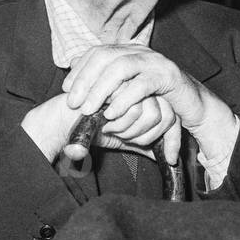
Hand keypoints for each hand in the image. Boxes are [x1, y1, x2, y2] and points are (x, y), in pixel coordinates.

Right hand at [21, 89, 179, 162]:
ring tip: (110, 128)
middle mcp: (144, 86)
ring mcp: (132, 79)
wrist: (65, 123)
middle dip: (145, 137)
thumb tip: (170, 157)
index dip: (174, 141)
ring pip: (154, 114)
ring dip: (130, 131)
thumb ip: (148, 144)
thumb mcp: (127, 140)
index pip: (173, 118)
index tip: (171, 159)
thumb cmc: (92, 130)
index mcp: (148, 97)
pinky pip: (137, 109)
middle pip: (168, 116)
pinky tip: (105, 123)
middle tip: (121, 137)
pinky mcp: (121, 81)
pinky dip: (121, 125)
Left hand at [63, 44, 208, 127]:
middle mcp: (139, 51)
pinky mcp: (168, 75)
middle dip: (84, 80)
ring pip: (120, 67)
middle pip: (104, 56)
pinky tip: (112, 113)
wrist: (194, 104)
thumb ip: (105, 82)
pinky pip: (142, 84)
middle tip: (73, 103)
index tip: (66, 90)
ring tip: (88, 109)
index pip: (96, 52)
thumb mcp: (126, 90)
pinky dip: (124, 99)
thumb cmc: (156, 99)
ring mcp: (154, 61)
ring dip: (100, 89)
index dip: (79, 70)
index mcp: (127, 51)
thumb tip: (73, 75)